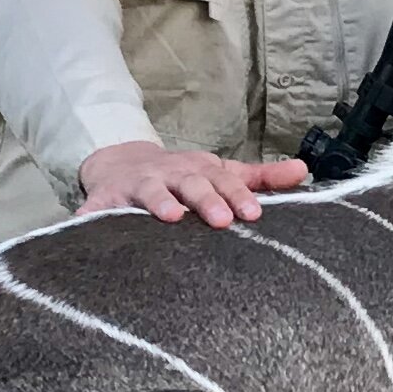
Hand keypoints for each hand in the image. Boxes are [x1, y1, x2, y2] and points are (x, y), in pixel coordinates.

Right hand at [78, 139, 310, 225]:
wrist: (125, 164)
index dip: (239, 195)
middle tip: (222, 220)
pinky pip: (98, 211)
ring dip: (159, 202)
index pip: (225, 181)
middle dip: (207, 199)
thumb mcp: (222, 172)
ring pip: (151, 192)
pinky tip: (90, 227)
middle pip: (192, 184)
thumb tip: (303, 171)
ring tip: (170, 218)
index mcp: (201, 171)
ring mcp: (139, 185)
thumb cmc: (184, 177)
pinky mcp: (106, 200)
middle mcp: (172, 175)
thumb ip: (261, 177)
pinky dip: (92, 218)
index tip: (253, 213)